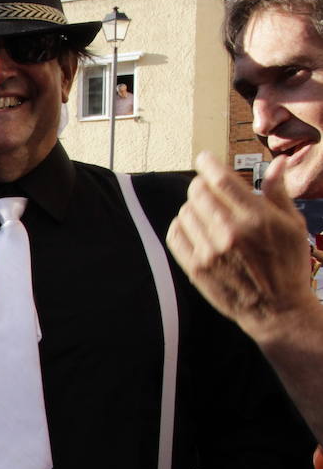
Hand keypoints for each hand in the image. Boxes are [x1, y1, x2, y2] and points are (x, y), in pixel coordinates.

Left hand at [167, 152, 314, 344]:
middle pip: (198, 192)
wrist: (276, 309)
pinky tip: (194, 228)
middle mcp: (230, 233)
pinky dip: (181, 226)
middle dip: (201, 185)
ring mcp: (210, 251)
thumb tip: (278, 162)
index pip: (221, 180)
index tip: (204, 159)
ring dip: (193, 207)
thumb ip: (279, 192)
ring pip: (185, 211)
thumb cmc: (288, 264)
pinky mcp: (195, 267)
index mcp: (256, 218)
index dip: (208, 164)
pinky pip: (175, 234)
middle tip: (208, 189)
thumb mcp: (293, 226)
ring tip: (208, 213)